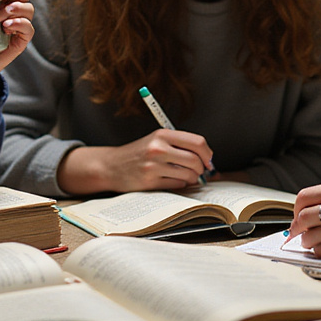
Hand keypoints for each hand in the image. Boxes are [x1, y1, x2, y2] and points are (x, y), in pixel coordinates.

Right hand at [57, 130, 213, 194]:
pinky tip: (171, 180)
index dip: (208, 153)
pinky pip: (177, 185)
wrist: (111, 166)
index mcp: (163, 134)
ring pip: (188, 175)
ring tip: (183, 176)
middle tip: (198, 171)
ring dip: (191, 178)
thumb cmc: (139, 153)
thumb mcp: (157, 140)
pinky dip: (179, 184)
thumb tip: (208, 159)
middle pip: (196, 160)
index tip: (208, 160)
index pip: (198, 142)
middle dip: (201, 169)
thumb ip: (180, 145)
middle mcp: (158, 148)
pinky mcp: (150, 182)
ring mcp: (153, 166)